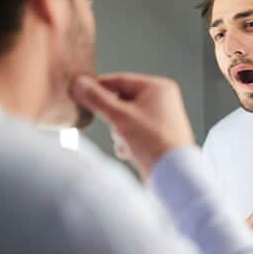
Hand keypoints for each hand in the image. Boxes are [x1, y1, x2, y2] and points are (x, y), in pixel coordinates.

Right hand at [72, 73, 194, 179]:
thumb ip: (98, 99)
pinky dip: (128, 141)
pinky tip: (130, 151)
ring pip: (126, 118)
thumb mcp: (120, 117)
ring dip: (120, 132)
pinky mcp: (158, 134)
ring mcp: (161, 118)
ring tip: (127, 142)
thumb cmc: (154, 141)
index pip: (121, 80)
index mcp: (158, 88)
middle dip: (114, 118)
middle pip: (123, 101)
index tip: (82, 91)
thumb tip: (80, 84)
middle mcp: (162, 100)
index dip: (100, 87)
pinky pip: (135, 131)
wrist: (172, 173)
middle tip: (115, 127)